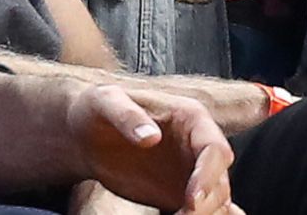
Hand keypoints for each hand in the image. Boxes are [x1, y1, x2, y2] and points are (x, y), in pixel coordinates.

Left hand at [64, 84, 237, 213]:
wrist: (86, 133)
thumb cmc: (97, 109)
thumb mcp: (106, 101)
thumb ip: (127, 116)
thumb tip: (151, 137)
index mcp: (191, 118)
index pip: (215, 149)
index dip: (209, 175)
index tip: (191, 200)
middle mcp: (197, 146)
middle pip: (219, 182)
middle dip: (205, 206)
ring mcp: (190, 173)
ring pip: (216, 201)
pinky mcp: (177, 194)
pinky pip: (202, 211)